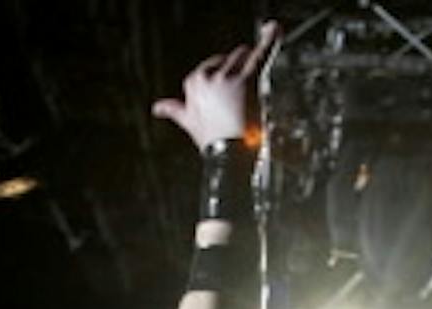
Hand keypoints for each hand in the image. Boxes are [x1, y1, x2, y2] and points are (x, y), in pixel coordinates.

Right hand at [152, 20, 281, 150]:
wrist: (228, 156)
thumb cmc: (211, 141)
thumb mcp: (189, 122)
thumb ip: (174, 109)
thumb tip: (157, 107)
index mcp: (192, 83)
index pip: (209, 68)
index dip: (222, 80)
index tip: (228, 95)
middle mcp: (207, 77)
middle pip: (226, 59)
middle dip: (236, 70)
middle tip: (243, 94)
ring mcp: (227, 78)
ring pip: (242, 55)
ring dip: (249, 63)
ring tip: (254, 82)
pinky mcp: (248, 80)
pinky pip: (261, 54)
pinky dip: (270, 40)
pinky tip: (274, 29)